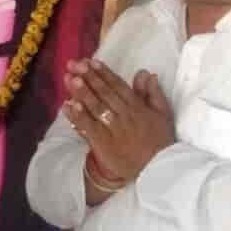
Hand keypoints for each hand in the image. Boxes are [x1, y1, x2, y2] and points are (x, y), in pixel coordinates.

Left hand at [62, 59, 174, 181]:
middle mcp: (124, 115)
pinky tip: (67, 106)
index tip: (90, 61)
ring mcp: (113, 129)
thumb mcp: (163, 114)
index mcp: (137, 107)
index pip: (118, 86)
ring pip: (96, 107)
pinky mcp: (104, 144)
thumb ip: (153, 93)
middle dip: (89, 77)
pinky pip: (89, 128)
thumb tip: (145, 73)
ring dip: (82, 92)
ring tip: (70, 78)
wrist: (158, 169)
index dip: (103, 73)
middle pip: (104, 93)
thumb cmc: (160, 140)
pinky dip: (78, 117)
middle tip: (74, 64)